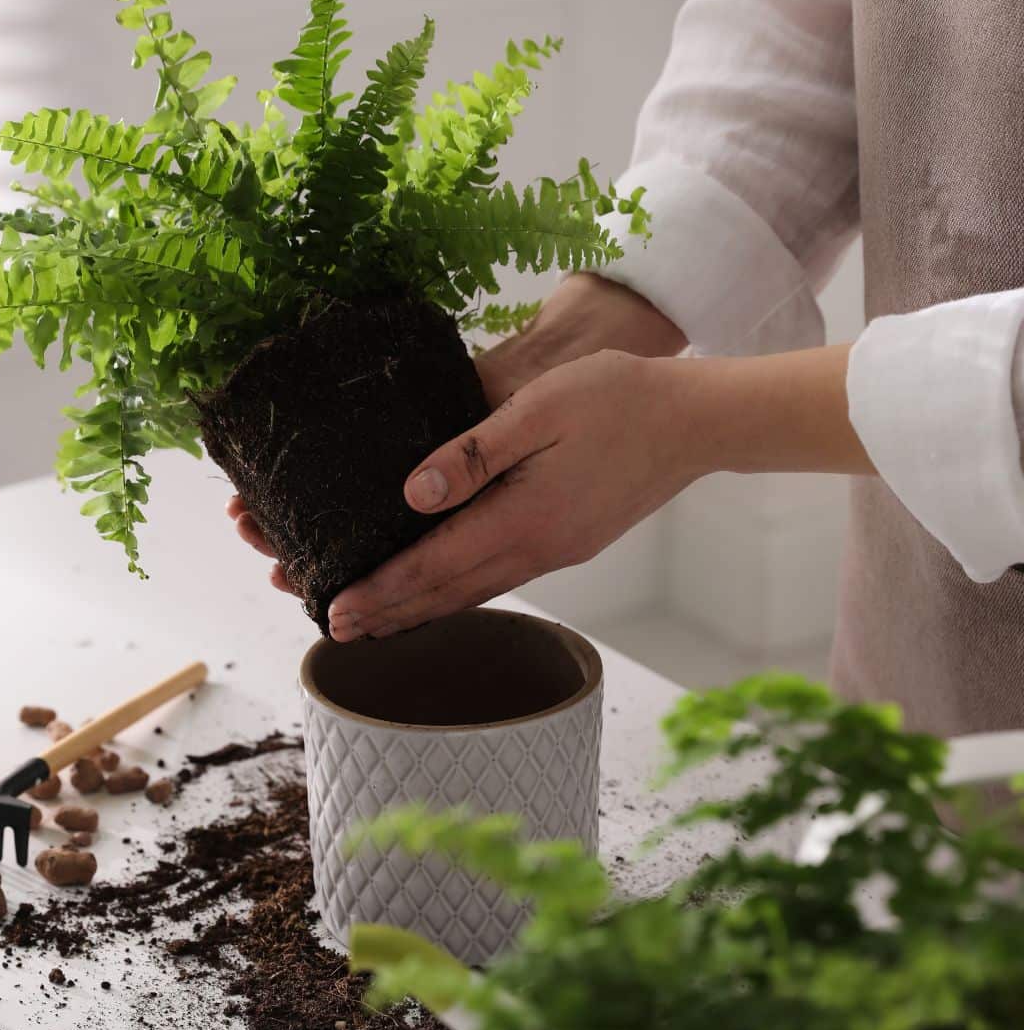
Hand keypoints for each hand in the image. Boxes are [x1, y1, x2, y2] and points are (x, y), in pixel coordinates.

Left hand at [327, 350, 703, 640]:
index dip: (380, 589)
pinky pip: (499, 577)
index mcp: (524, 520)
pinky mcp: (570, 542)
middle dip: (389, 613)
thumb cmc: (618, 400)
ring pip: (474, 592)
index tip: (335, 609)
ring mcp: (557, 552)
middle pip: (447, 594)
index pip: (433, 566)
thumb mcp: (538, 409)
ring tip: (377, 622)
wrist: (694, 421)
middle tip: (336, 629)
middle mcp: (538, 549)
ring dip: (421, 610)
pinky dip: (458, 592)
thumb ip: (472, 454)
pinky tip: (442, 591)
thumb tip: (412, 494)